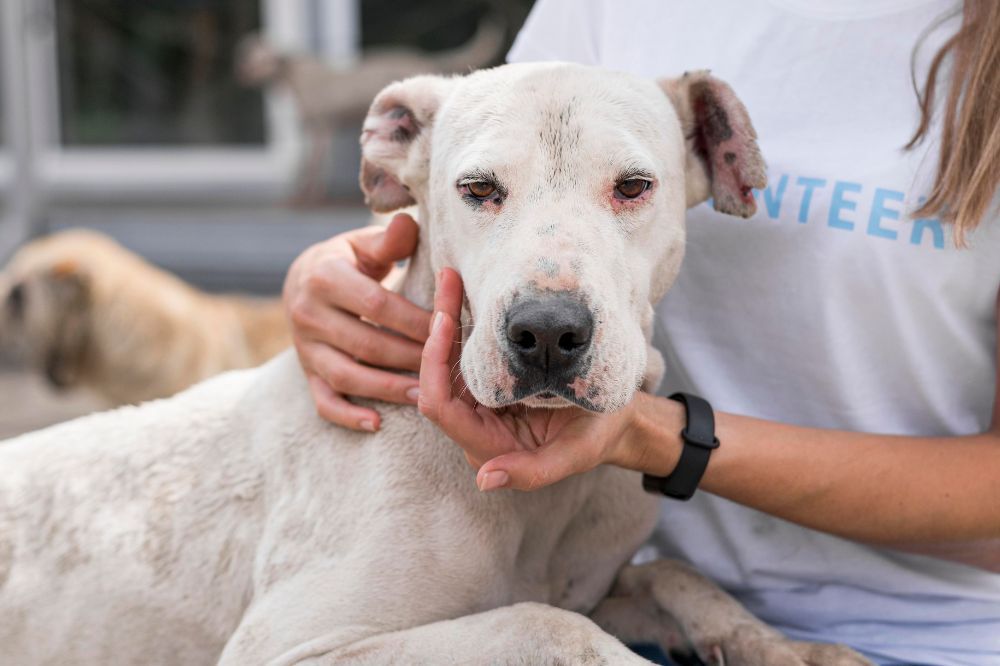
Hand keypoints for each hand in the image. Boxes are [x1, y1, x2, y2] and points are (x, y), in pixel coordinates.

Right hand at [284, 213, 430, 430]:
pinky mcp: (306, 371)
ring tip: (424, 395)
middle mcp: (307, 313)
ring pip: (347, 376)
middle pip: (366, 344)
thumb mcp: (363, 244)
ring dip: (387, 390)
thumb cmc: (348, 260)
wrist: (302, 278)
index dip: (414, 319)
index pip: (376, 304)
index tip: (449, 328)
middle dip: (409, 357)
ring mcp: (304, 347)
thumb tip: (410, 225)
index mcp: (324, 276)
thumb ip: (389, 240)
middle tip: (447, 367)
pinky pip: (323, 400)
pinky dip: (347, 416)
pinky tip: (376, 424)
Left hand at [419, 268, 678, 490]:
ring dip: (447, 318)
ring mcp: (480, 402)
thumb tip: (484, 480)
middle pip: (435, 376)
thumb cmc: (598, 437)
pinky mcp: (491, 382)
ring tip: (451, 277)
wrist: (617, 420)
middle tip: (448, 280)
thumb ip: (532, 473)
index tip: (446, 319)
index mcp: (485, 446)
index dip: (434, 363)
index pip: (439, 405)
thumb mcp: (574, 455)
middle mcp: (474, 424)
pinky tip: (464, 291)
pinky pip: (466, 353)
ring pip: (447, 361)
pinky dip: (464, 323)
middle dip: (437, 329)